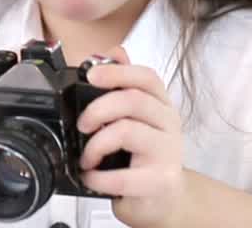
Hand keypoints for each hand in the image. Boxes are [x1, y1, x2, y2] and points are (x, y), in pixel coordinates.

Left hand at [77, 46, 186, 227]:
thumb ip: (123, 86)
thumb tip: (113, 52)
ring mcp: (169, 153)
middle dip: (97, 109)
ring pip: (126, 131)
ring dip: (95, 145)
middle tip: (81, 125)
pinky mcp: (161, 181)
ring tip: (87, 158)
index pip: (146, 77)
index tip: (91, 75)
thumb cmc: (144, 157)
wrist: (164, 200)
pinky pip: (123, 176)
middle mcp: (169, 124)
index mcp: (161, 105)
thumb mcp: (135, 118)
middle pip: (133, 100)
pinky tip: (92, 177)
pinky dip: (99, 177)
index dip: (117, 72)